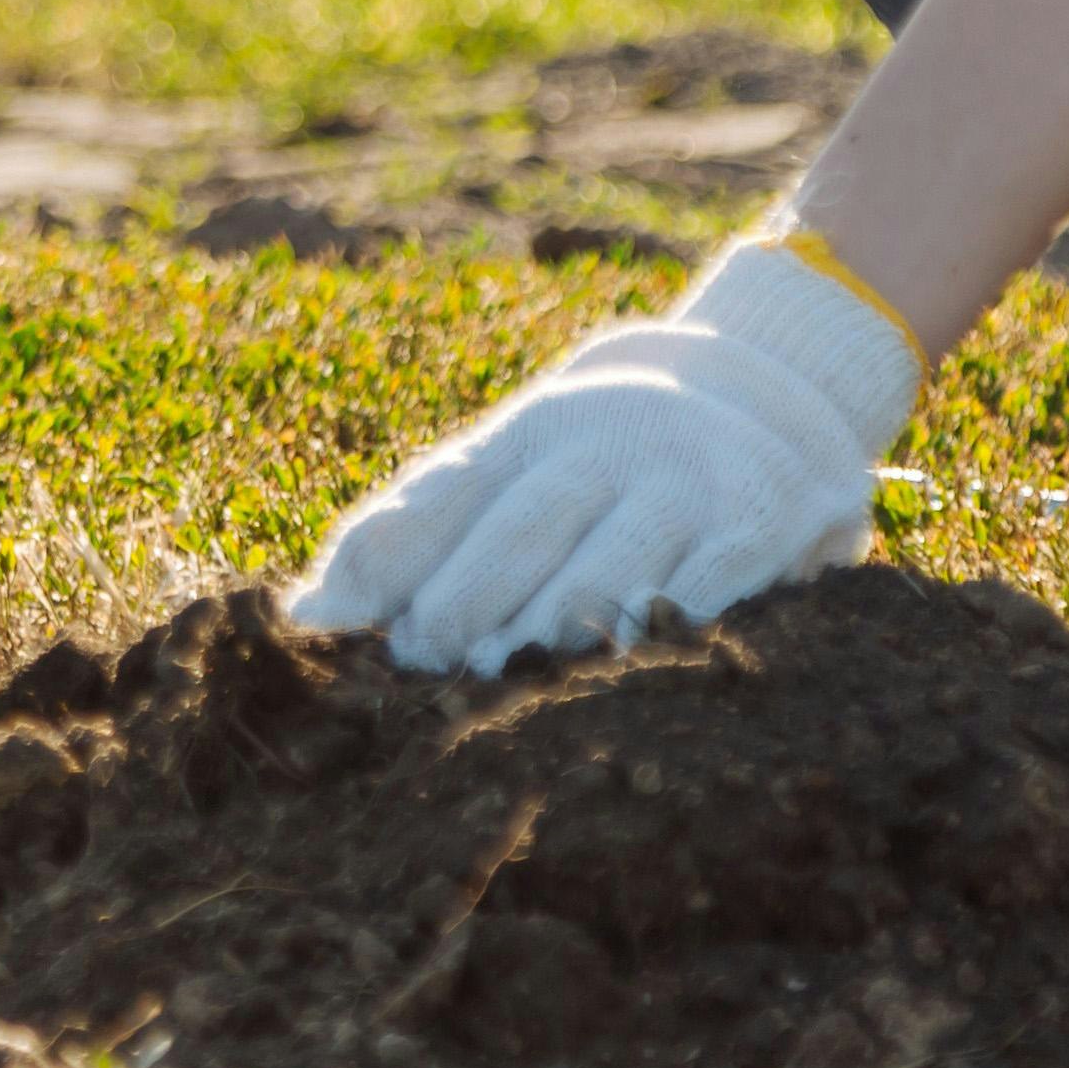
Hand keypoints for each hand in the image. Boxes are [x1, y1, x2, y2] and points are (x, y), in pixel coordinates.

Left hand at [287, 239, 918, 676]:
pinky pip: (718, 574)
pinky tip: (637, 662)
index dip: (393, 561)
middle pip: (525, 525)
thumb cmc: (597, 465)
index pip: (444, 493)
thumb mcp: (507, 476)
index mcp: (525, 434)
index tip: (342, 627)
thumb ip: (411, 541)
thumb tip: (304, 619)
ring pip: (615, 558)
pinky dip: (676, 618)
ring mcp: (687, 477)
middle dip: (471, 598)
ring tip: (512, 679)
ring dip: (560, 622)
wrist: (759, 388)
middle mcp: (603, 444)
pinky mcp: (764, 515)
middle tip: (428, 663)